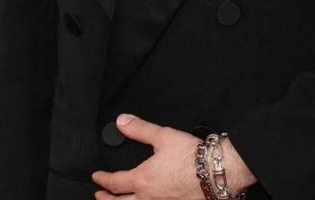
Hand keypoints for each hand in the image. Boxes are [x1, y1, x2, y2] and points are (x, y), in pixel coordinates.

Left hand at [92, 115, 255, 199]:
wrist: (217, 172)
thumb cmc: (193, 157)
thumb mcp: (163, 136)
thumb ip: (140, 130)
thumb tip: (122, 122)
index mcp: (143, 180)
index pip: (115, 182)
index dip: (103, 179)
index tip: (97, 177)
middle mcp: (150, 197)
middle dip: (107, 199)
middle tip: (100, 195)